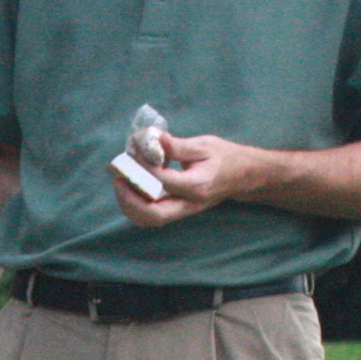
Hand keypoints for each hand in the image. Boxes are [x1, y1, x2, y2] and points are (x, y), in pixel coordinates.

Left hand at [112, 133, 268, 227]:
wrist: (242, 176)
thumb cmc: (224, 157)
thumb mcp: (204, 145)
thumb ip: (177, 146)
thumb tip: (153, 139)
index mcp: (197, 186)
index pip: (162, 181)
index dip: (144, 167)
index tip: (135, 151)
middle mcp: (189, 204)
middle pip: (154, 215)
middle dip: (130, 199)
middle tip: (118, 179)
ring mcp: (183, 211)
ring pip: (150, 220)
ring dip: (130, 205)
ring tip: (120, 183)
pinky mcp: (178, 211)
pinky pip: (152, 215)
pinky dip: (137, 205)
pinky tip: (132, 187)